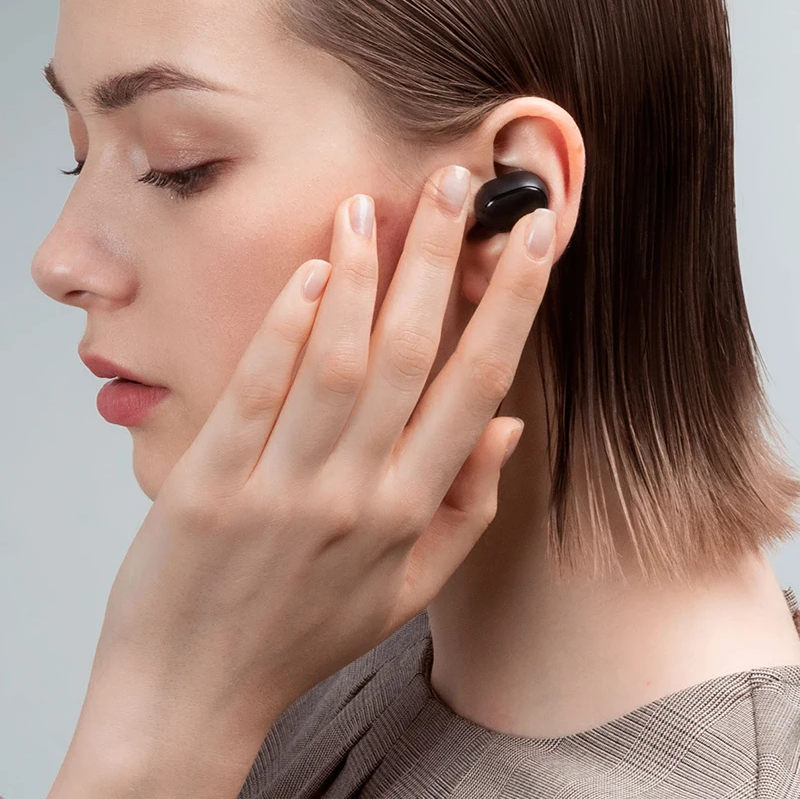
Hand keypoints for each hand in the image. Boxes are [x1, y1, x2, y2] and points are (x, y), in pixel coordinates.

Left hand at [88, 164, 556, 756]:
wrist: (196, 690)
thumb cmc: (305, 633)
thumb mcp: (408, 590)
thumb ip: (466, 510)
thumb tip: (507, 426)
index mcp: (411, 512)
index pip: (477, 385)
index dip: (510, 302)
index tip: (530, 238)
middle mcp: (357, 494)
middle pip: (409, 353)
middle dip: (438, 259)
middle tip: (451, 182)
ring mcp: (282, 489)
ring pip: (336, 361)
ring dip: (358, 275)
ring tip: (371, 208)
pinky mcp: (210, 485)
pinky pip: (257, 390)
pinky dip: (284, 326)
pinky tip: (307, 272)